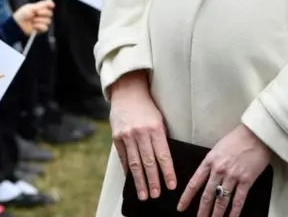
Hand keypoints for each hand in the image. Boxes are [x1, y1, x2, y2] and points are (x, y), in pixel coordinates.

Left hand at [13, 0, 54, 35]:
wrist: (17, 25)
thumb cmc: (22, 15)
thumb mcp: (31, 7)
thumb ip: (41, 5)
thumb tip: (52, 3)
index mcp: (39, 8)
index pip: (48, 6)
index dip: (50, 5)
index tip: (51, 5)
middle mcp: (42, 15)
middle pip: (50, 13)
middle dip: (43, 13)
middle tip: (36, 13)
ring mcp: (41, 22)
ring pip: (48, 21)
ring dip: (39, 20)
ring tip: (32, 21)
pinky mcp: (40, 29)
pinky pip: (45, 28)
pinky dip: (39, 26)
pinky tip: (33, 26)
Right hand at [110, 71, 176, 200]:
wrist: (128, 92)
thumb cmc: (147, 106)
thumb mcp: (159, 118)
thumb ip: (160, 138)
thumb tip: (164, 161)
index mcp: (155, 128)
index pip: (163, 155)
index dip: (167, 172)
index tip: (171, 185)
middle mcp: (141, 132)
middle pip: (149, 162)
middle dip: (153, 181)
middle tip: (156, 195)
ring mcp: (127, 136)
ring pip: (135, 164)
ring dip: (140, 181)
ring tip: (144, 194)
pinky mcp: (116, 137)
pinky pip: (123, 158)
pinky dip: (128, 170)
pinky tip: (132, 180)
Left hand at [177, 124, 271, 216]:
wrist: (256, 133)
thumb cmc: (237, 138)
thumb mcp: (219, 147)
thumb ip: (212, 162)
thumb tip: (207, 176)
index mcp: (210, 160)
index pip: (195, 183)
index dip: (186, 197)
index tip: (181, 207)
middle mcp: (219, 169)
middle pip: (208, 195)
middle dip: (202, 211)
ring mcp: (233, 175)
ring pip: (221, 200)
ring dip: (216, 214)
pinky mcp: (246, 180)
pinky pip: (238, 200)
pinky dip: (234, 212)